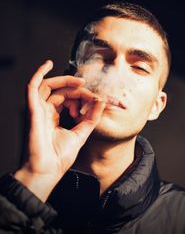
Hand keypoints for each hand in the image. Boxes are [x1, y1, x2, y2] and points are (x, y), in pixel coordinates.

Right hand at [15, 60, 104, 200]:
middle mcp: (46, 111)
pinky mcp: (33, 110)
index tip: (96, 100)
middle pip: (60, 91)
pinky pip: (33, 87)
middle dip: (75, 88)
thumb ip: (91, 117)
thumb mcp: (82, 133)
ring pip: (48, 86)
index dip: (82, 96)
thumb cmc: (60, 156)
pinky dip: (38, 74)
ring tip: (79, 81)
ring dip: (64, 80)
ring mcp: (38, 110)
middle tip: (88, 89)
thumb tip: (101, 101)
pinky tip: (48, 64)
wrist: (49, 170)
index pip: (68, 98)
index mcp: (54, 116)